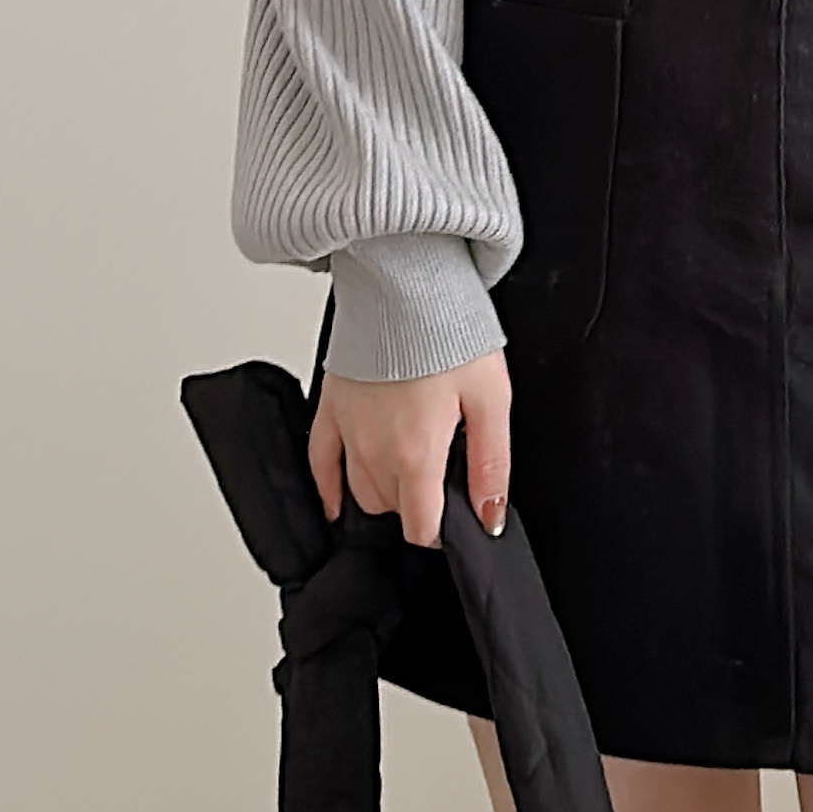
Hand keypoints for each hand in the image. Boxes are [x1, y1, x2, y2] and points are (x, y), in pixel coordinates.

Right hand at [309, 346, 511, 549]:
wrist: (406, 283)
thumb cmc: (450, 333)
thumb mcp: (493, 399)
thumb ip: (490, 465)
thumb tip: (490, 517)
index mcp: (417, 453)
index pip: (421, 527)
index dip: (442, 529)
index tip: (454, 515)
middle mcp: (375, 450)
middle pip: (392, 509)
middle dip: (417, 503)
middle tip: (440, 474)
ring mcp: (347, 431)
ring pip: (360, 493)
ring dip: (384, 492)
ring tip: (407, 468)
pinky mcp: (329, 408)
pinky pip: (320, 464)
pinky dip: (329, 488)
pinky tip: (339, 499)